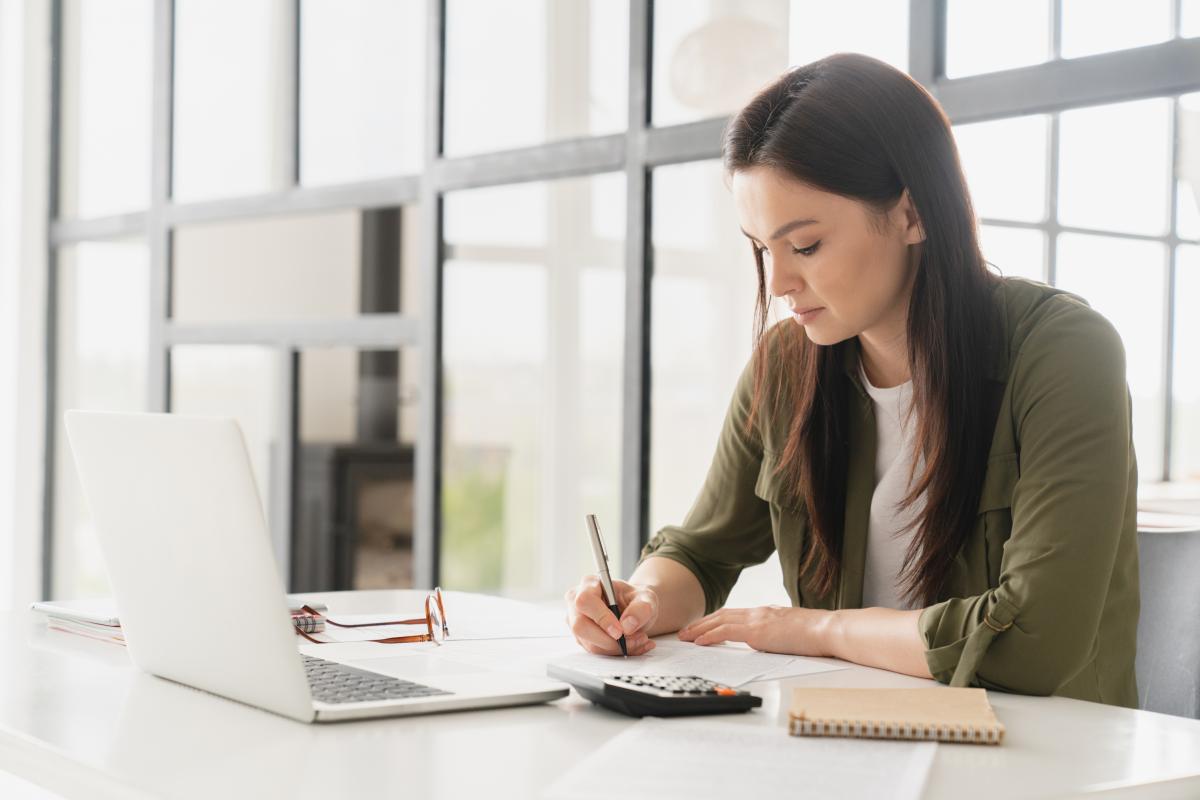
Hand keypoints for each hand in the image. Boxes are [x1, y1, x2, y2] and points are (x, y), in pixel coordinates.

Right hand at [565, 576, 659, 655]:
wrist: (634, 610)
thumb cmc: (636, 599)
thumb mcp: (646, 598)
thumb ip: (641, 608)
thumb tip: (627, 626)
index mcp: (589, 583)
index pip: (585, 601)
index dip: (601, 618)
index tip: (620, 631)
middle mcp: (576, 602)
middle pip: (580, 626)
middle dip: (609, 640)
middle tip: (632, 640)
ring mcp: (576, 621)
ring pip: (589, 643)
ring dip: (617, 648)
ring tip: (639, 640)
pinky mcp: (582, 638)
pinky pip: (596, 651)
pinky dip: (617, 652)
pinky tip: (633, 645)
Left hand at [677, 605, 833, 656]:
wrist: (827, 629)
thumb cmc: (816, 633)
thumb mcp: (790, 630)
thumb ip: (776, 632)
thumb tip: (769, 640)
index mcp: (765, 612)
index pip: (733, 614)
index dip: (715, 619)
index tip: (702, 626)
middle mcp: (758, 612)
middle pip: (722, 614)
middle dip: (701, 623)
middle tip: (685, 631)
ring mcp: (757, 620)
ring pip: (720, 621)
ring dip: (700, 629)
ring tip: (685, 637)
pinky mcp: (757, 631)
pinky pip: (727, 632)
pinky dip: (710, 636)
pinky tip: (700, 642)